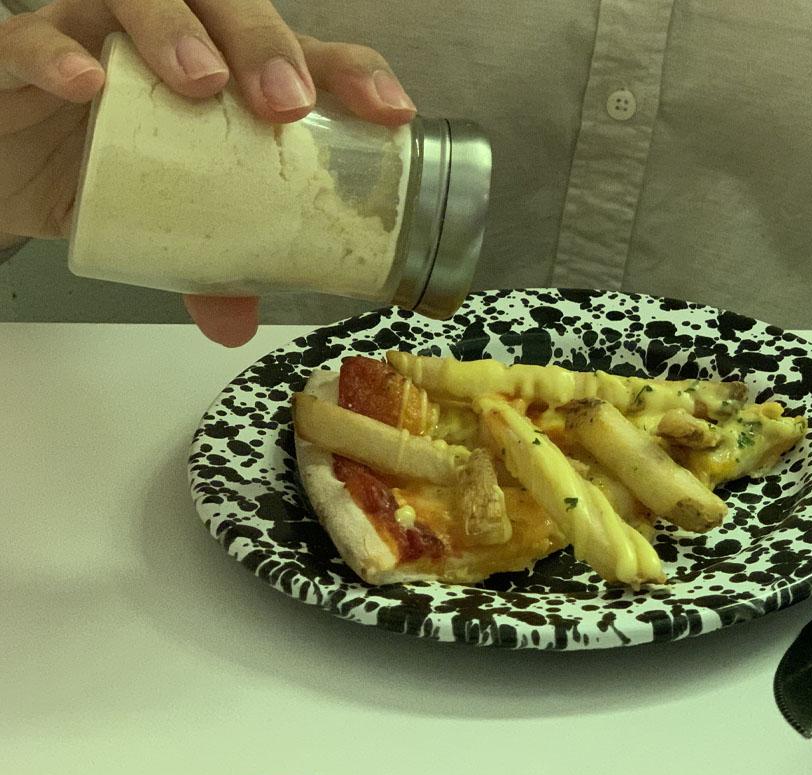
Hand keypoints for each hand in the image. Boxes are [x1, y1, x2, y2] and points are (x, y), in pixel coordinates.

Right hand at [0, 0, 415, 345]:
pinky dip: (57, 54)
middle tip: (286, 105)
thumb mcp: (165, 224)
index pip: (303, 53)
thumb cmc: (102, 173)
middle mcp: (167, 38)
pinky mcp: (19, 54)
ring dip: (176, 30)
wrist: (5, 171)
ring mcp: (93, 35)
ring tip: (202, 82)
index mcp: (224, 75)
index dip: (351, 72)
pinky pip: (31, 36)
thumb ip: (203, 267)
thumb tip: (235, 325)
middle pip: (228, 5)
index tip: (391, 113)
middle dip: (267, 45)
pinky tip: (86, 86)